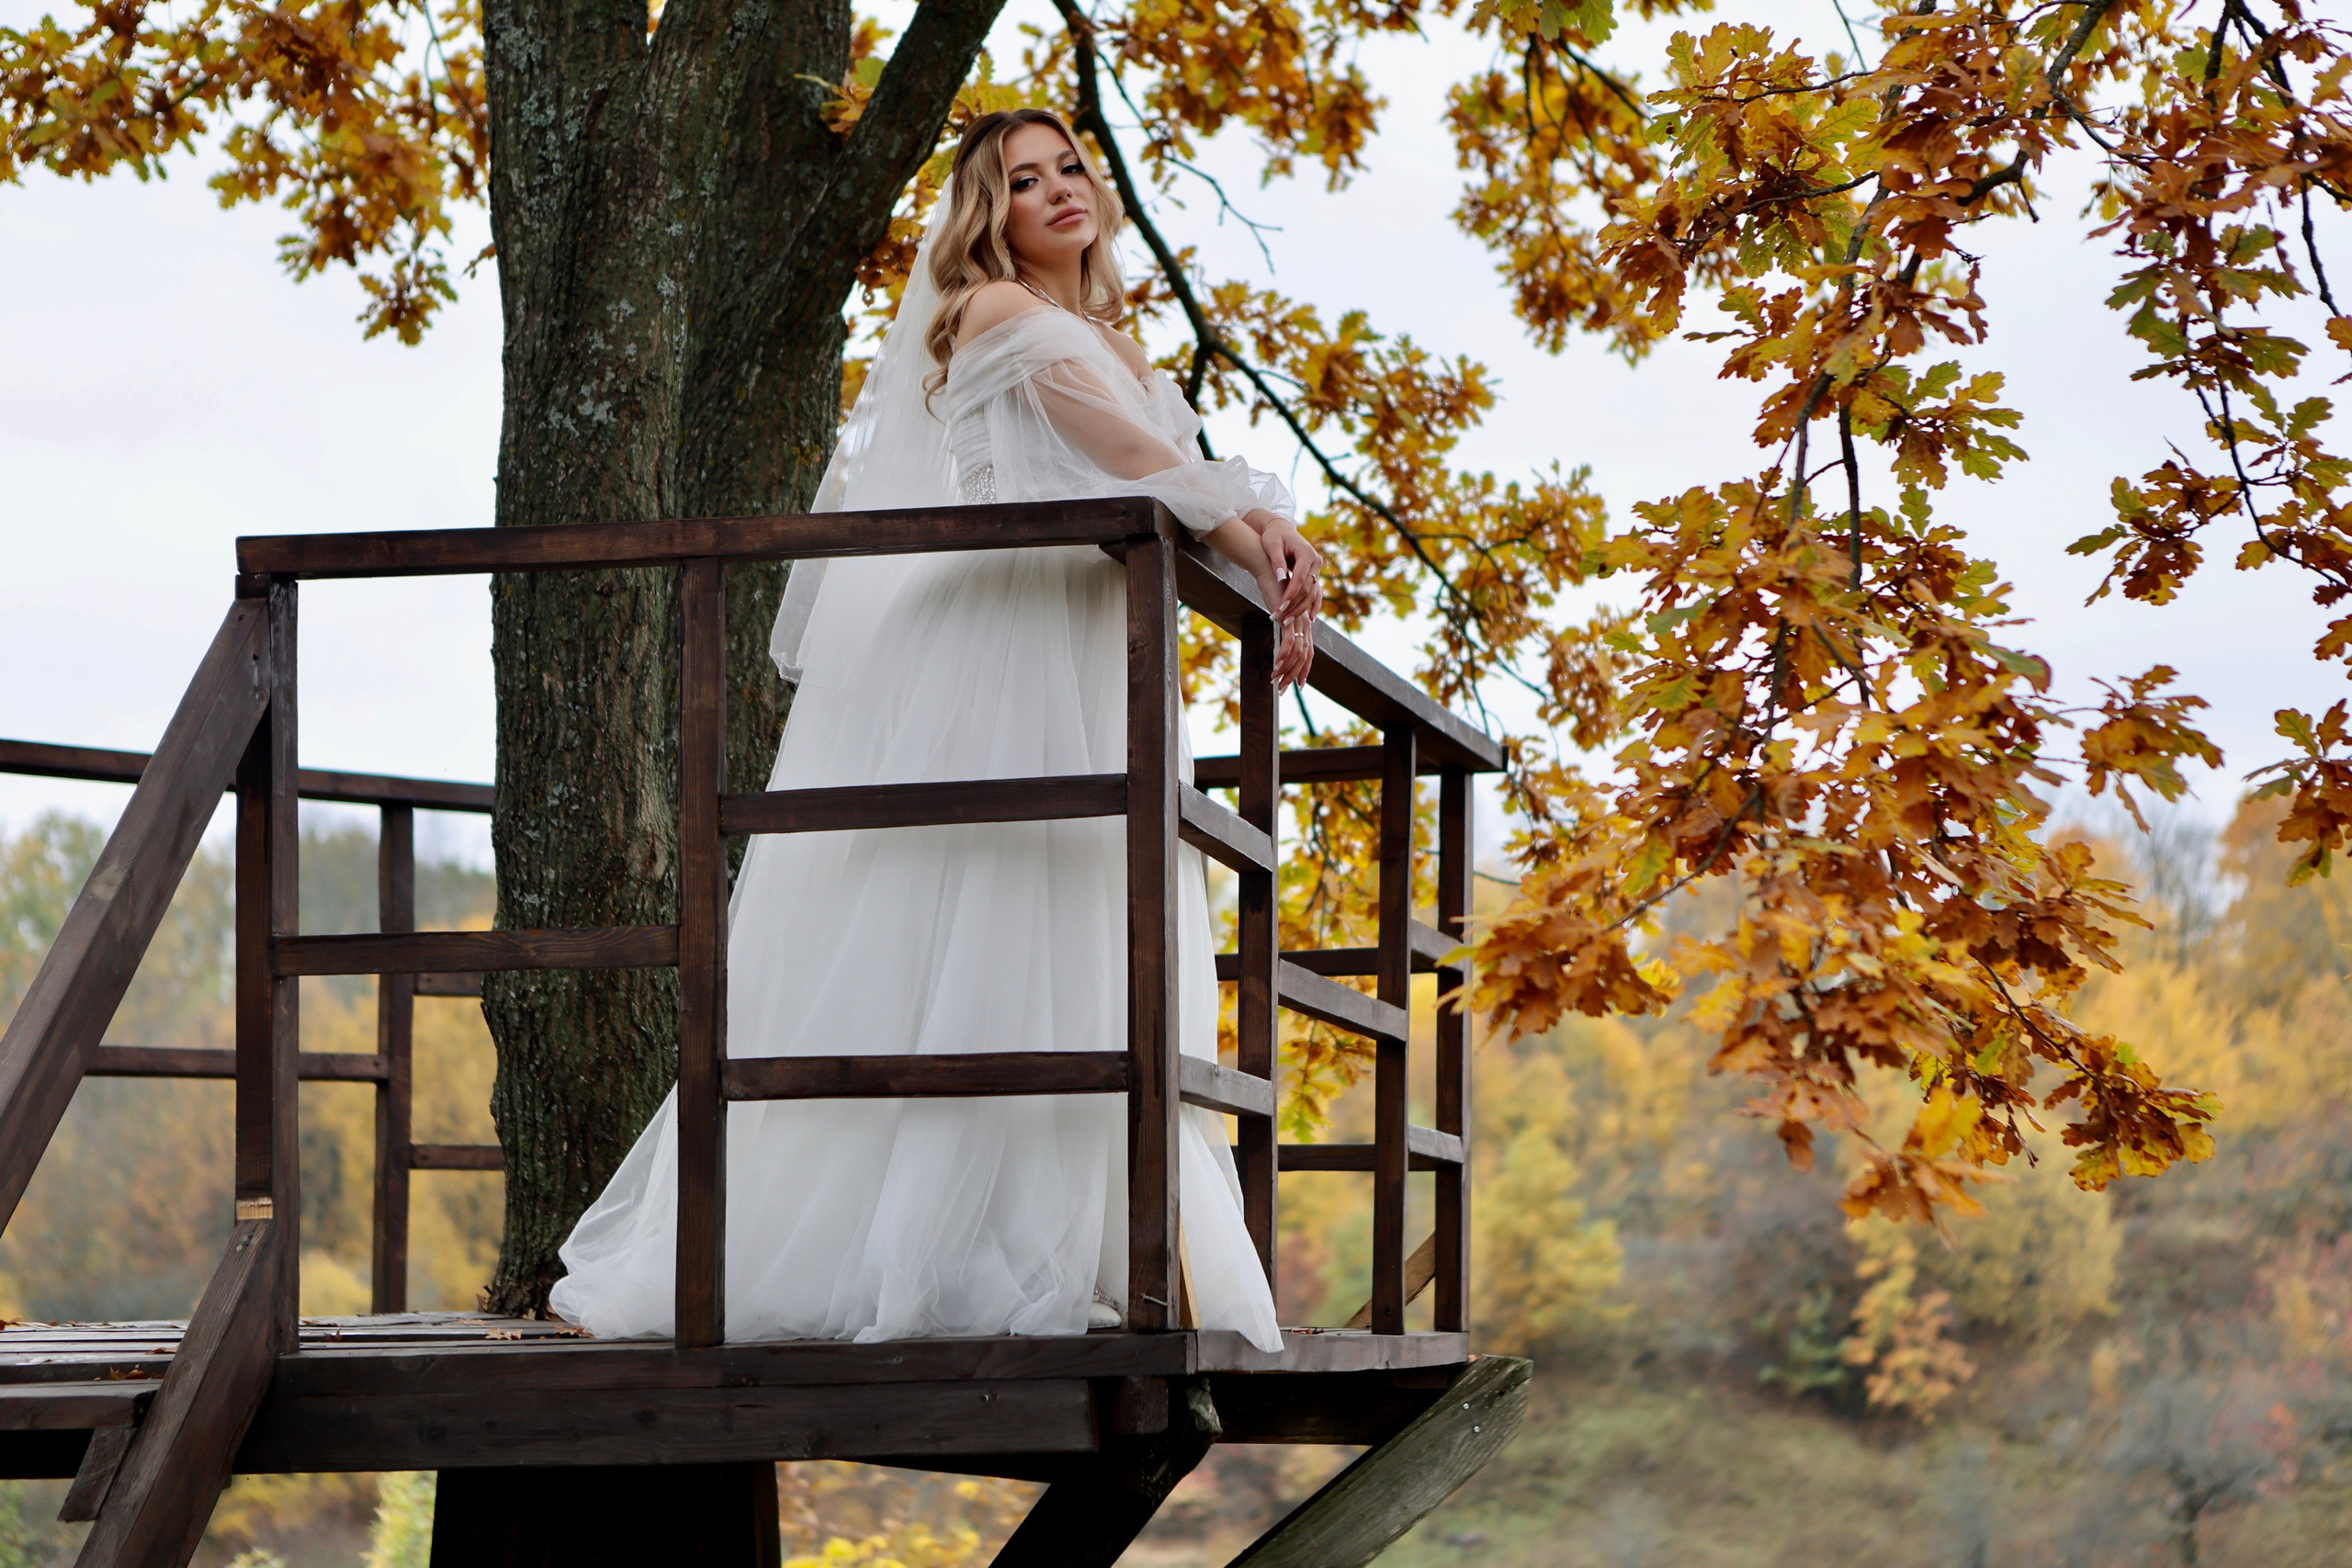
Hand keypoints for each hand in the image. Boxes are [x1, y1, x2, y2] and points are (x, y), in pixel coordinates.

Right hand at [1205, 514, 1318, 690]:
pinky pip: (1288, 640)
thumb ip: (1282, 621)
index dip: (1304, 668)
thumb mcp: (1278, 607)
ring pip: (1297, 652)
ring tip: (1276, 683)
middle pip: (1306, 655)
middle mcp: (1303, 622)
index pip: (1308, 650)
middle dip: (1297, 675)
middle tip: (1287, 691)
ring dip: (1287, 670)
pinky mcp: (1288, 616)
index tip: (1297, 683)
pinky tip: (1275, 666)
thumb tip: (1279, 631)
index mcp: (1302, 621)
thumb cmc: (1272, 584)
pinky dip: (1282, 655)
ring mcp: (1297, 619)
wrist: (1269, 565)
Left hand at [1246, 512, 1322, 625]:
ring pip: (1312, 593)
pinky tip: (1310, 619)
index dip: (1290, 594)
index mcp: (1306, 553)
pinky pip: (1316, 592)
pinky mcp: (1314, 574)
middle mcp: (1316, 561)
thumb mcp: (1271, 544)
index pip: (1300, 578)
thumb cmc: (1273, 536)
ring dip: (1301, 609)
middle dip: (1294, 605)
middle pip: (1308, 589)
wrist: (1281, 530)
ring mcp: (1317, 569)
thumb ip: (1276, 561)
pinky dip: (1314, 605)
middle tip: (1281, 618)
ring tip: (1287, 621)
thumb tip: (1280, 578)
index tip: (1280, 607)